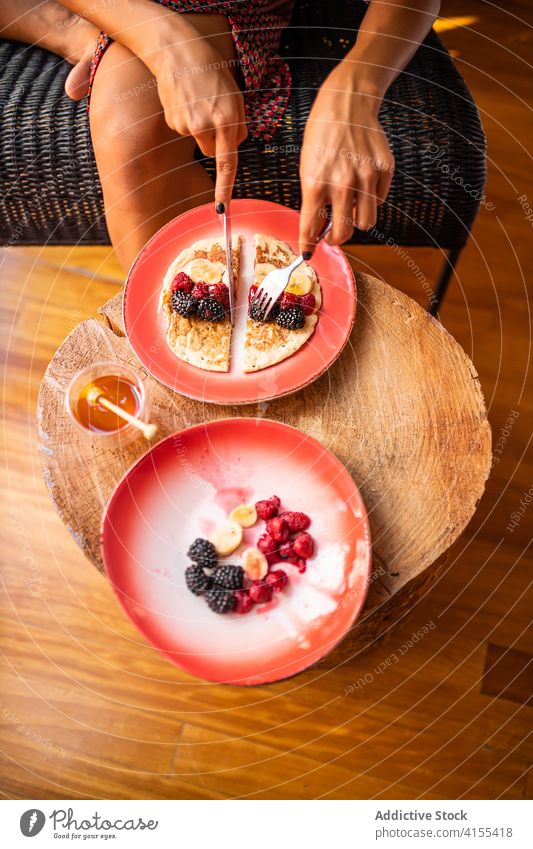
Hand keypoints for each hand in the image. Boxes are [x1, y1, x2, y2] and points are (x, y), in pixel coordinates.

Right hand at [149, 19, 247, 208]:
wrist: (177, 51)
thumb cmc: (211, 71)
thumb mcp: (236, 95)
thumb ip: (238, 125)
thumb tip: (232, 148)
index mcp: (228, 120)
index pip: (228, 163)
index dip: (224, 189)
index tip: (222, 209)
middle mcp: (208, 126)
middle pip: (215, 152)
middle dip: (217, 139)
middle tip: (214, 110)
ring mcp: (188, 126)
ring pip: (201, 142)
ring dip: (202, 128)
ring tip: (199, 100)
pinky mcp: (173, 123)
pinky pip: (186, 131)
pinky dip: (188, 119)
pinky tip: (187, 99)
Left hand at [299, 67, 393, 255]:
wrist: (347, 104)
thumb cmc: (322, 136)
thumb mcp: (307, 167)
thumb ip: (314, 199)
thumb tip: (318, 230)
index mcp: (316, 183)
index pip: (311, 228)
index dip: (308, 245)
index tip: (308, 253)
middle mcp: (342, 183)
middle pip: (344, 233)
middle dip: (336, 238)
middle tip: (332, 234)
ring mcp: (366, 177)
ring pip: (366, 222)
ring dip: (357, 220)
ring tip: (349, 207)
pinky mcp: (385, 170)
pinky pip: (379, 200)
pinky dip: (370, 199)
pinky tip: (362, 182)